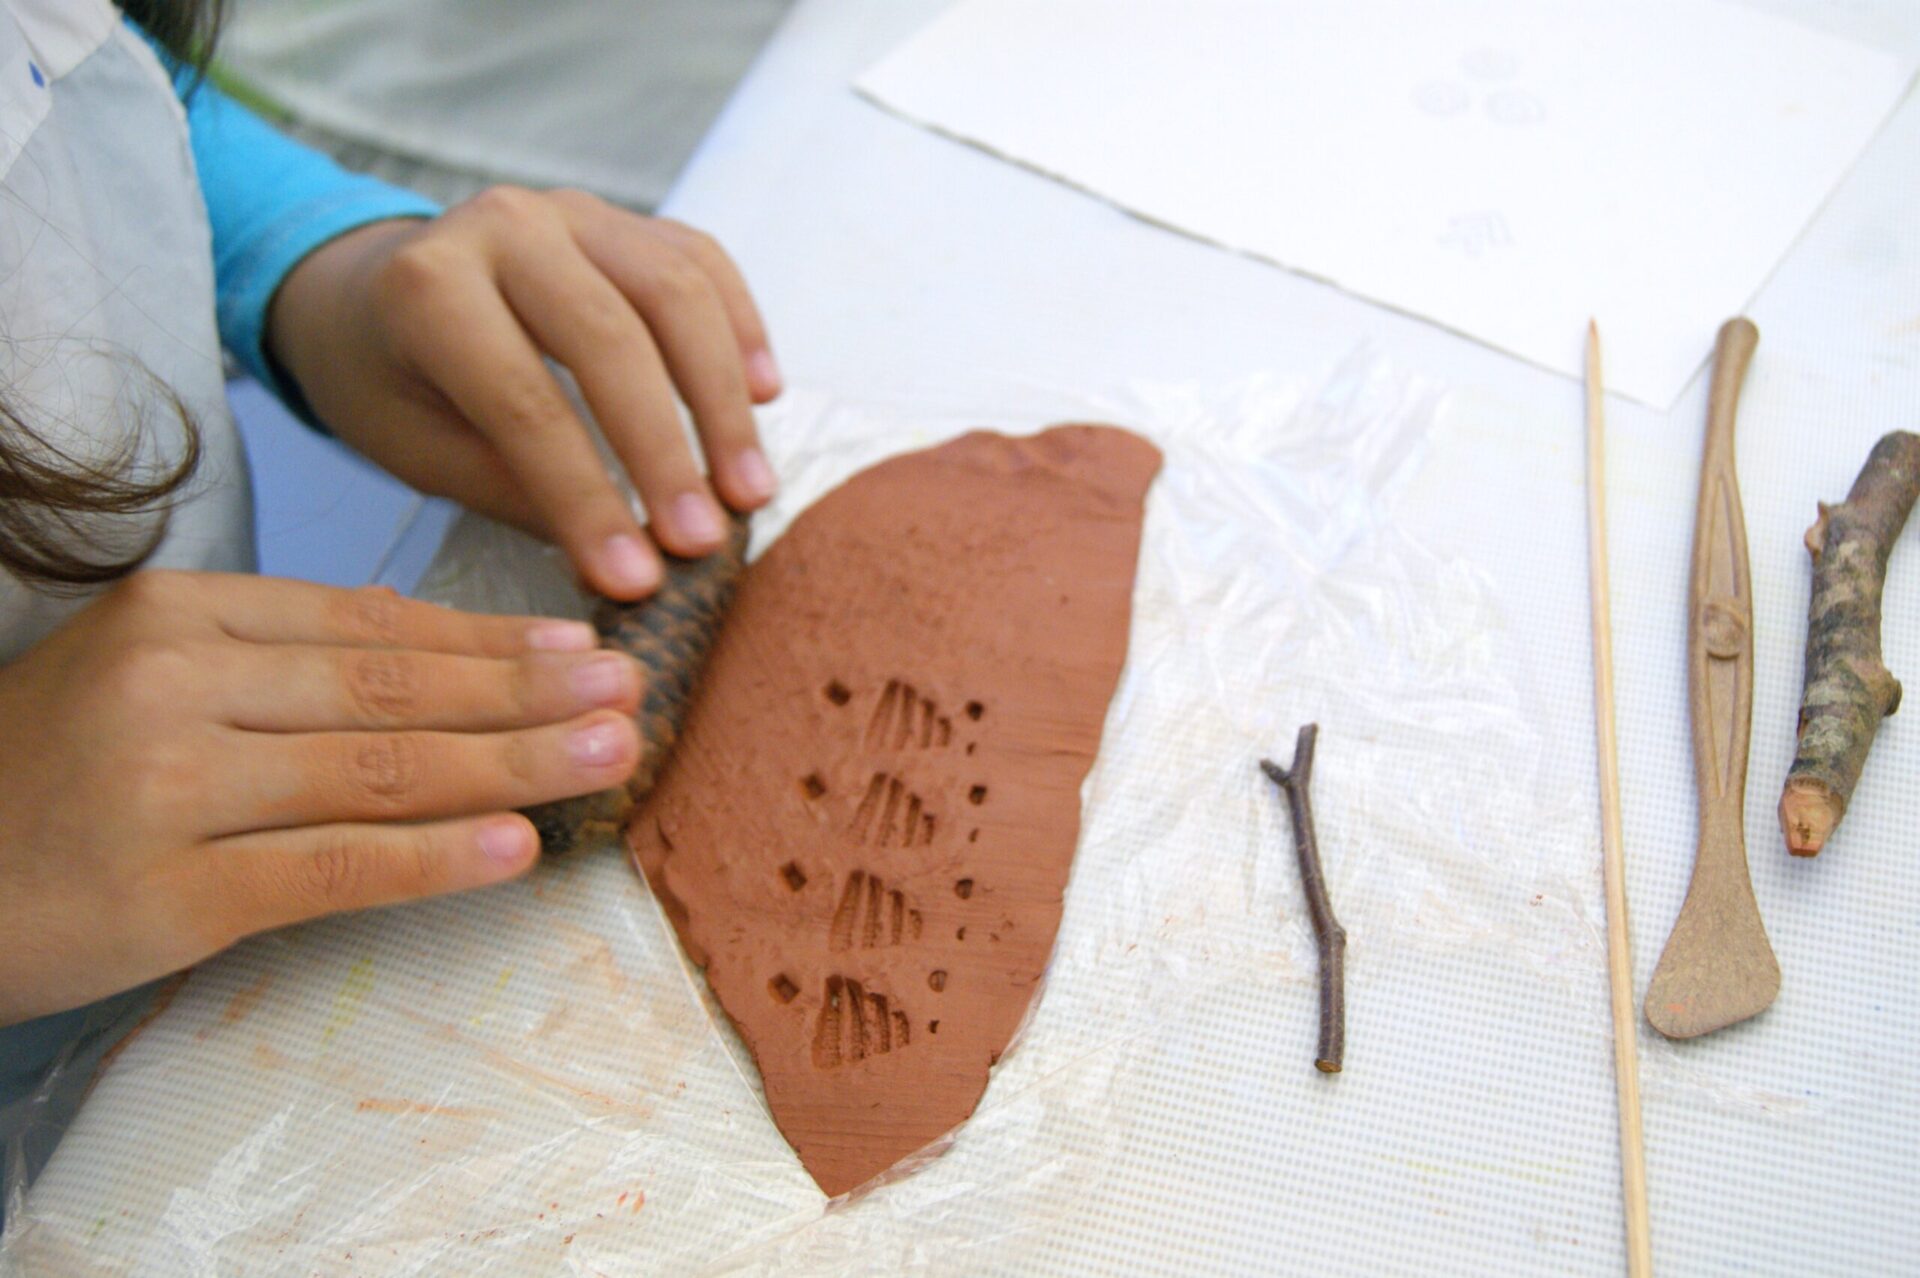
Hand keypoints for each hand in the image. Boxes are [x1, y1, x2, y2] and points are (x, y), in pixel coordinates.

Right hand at [0, 570, 644, 1025]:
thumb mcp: (154, 680)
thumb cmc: (56, 773)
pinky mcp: (168, 893)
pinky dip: (435, 858)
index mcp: (180, 613)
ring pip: (380, 770)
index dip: (491, 639)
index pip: (371, 624)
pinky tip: (518, 846)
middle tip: (632, 693)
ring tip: (609, 754)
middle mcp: (175, 682)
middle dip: (528, 693)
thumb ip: (283, 662)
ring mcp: (167, 787)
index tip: (586, 646)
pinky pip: (331, 867)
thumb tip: (450, 661)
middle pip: (393, 688)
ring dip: (512, 764)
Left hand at [266, 188, 781, 600]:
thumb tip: (628, 561)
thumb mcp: (419, 451)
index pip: (524, 402)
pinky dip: (742, 328)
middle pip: (610, 338)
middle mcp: (502, 228)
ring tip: (749, 490)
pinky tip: (765, 396)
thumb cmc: (390, 383)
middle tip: (705, 541)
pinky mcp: (623, 218)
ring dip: (722, 400)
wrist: (365, 289)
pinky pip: (702, 261)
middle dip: (666, 452)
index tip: (637, 578)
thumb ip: (518, 492)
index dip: (587, 497)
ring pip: (674, 292)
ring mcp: (572, 212)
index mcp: (426, 289)